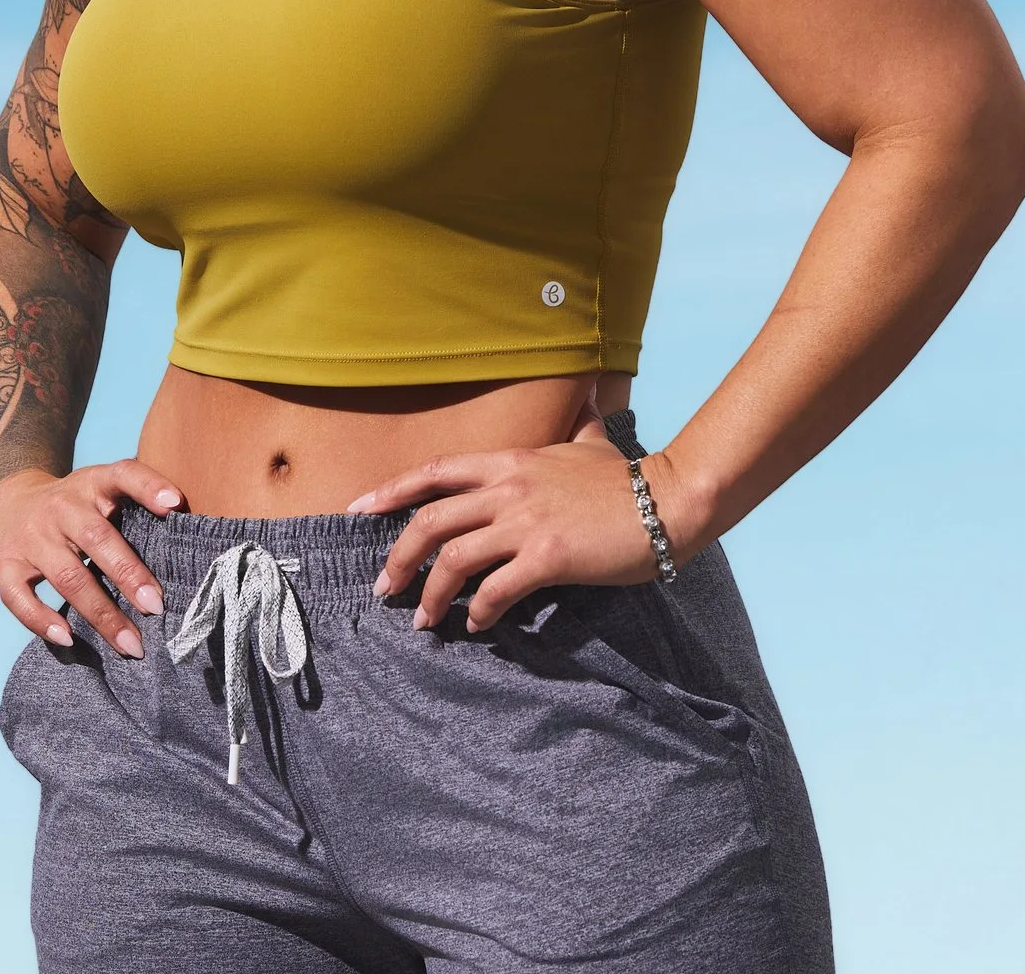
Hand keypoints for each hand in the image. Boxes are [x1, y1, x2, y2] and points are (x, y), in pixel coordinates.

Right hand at [0, 459, 183, 657]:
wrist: (3, 504)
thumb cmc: (71, 509)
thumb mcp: (98, 492)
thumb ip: (134, 509)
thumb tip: (190, 548)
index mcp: (91, 484)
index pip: (122, 475)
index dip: (149, 486)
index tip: (176, 504)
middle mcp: (60, 507)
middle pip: (97, 538)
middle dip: (128, 574)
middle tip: (157, 607)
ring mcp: (30, 537)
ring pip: (67, 576)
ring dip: (101, 614)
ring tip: (131, 644)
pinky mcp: (4, 566)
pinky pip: (20, 598)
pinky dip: (42, 620)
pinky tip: (68, 638)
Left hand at [346, 439, 703, 632]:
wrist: (666, 503)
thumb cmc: (625, 480)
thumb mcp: (588, 444)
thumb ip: (574, 428)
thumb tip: (586, 400)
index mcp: (509, 462)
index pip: (435, 472)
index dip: (391, 490)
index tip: (358, 508)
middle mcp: (508, 489)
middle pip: (431, 521)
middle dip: (398, 557)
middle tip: (384, 587)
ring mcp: (526, 522)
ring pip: (454, 560)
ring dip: (431, 595)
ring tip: (423, 620)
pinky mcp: (547, 557)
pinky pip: (496, 590)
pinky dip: (480, 612)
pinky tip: (478, 625)